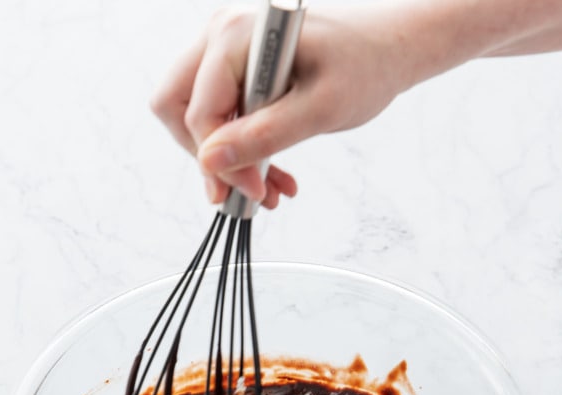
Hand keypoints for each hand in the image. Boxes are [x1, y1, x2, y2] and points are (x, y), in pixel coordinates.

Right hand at [150, 6, 406, 207]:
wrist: (385, 51)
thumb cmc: (362, 68)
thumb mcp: (320, 109)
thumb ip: (264, 135)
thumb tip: (210, 163)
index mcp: (237, 34)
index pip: (198, 111)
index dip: (220, 161)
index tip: (254, 192)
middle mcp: (221, 35)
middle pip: (176, 107)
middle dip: (209, 159)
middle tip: (248, 190)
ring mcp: (224, 51)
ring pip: (194, 116)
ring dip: (227, 161)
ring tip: (268, 190)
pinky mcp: (235, 71)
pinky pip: (219, 117)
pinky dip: (241, 151)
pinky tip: (271, 176)